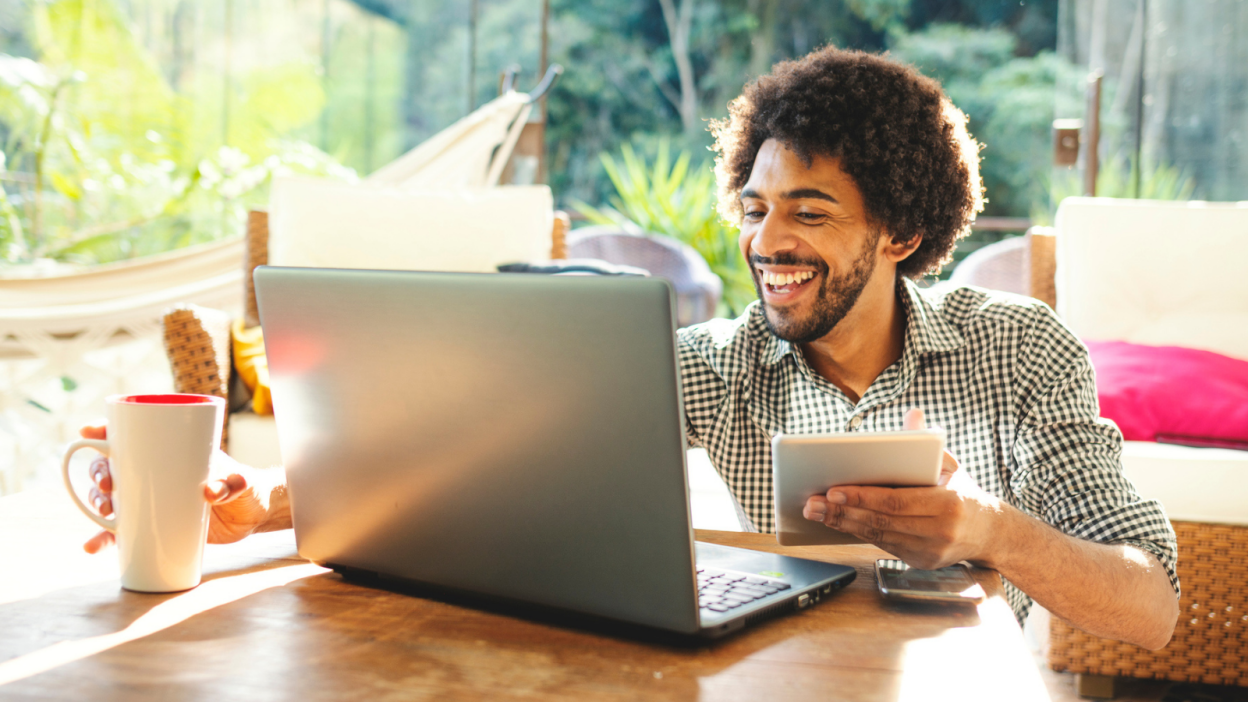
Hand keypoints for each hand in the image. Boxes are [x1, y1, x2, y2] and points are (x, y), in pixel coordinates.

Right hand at [80, 423, 272, 553]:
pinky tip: (92, 547)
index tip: (90, 430)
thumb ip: (232, 484)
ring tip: (102, 514)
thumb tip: (209, 491)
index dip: (105, 431)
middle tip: (105, 485)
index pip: (131, 436)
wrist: (251, 516)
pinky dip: (104, 539)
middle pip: (111, 467)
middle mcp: (152, 475)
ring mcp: (148, 501)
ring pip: (110, 499)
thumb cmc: (245, 487)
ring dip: (96, 505)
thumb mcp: (242, 481)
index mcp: (169, 452)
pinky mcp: (151, 527)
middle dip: (99, 473)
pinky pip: (121, 533)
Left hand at [801, 408, 1005, 569]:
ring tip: (815, 512)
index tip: (833, 488)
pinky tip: (835, 522)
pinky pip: (883, 546)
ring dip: (842, 524)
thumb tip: (912, 413)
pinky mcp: (921, 562)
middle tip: (812, 503)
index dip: (863, 496)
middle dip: (842, 511)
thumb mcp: (949, 464)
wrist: (991, 532)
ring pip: (878, 536)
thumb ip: (926, 441)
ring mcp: (930, 551)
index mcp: (948, 502)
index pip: (897, 500)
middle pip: (882, 521)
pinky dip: (856, 533)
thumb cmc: (963, 491)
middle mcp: (940, 530)